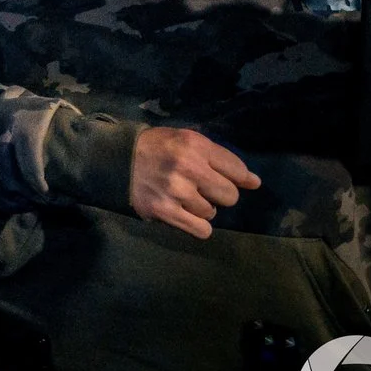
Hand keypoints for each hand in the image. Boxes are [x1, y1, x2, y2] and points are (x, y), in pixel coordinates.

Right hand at [129, 126, 259, 238]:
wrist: (115, 160)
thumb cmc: (156, 148)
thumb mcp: (185, 140)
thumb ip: (219, 157)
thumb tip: (255, 182)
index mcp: (195, 145)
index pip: (237, 169)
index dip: (241, 178)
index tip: (239, 181)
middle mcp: (188, 167)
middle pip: (230, 195)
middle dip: (220, 194)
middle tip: (203, 189)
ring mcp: (177, 191)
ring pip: (212, 213)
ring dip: (202, 208)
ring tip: (184, 198)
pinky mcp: (165, 211)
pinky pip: (201, 229)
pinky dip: (196, 225)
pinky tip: (184, 214)